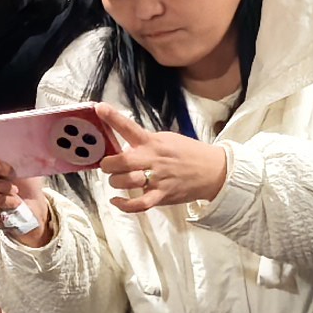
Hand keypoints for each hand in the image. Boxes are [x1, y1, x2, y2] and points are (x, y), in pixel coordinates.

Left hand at [99, 111, 228, 214]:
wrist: (213, 171)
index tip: (99, 108)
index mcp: (153, 142)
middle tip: (108, 164)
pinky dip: (124, 205)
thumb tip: (122, 143)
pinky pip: (138, 204)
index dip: (113, 117)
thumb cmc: (187, 153)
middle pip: (121, 161)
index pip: (129, 127)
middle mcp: (153, 159)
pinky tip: (116, 200)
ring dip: (115, 182)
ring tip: (117, 179)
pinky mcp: (162, 196)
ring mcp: (158, 179)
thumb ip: (145, 141)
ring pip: (125, 181)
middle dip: (108, 164)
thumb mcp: (167, 139)